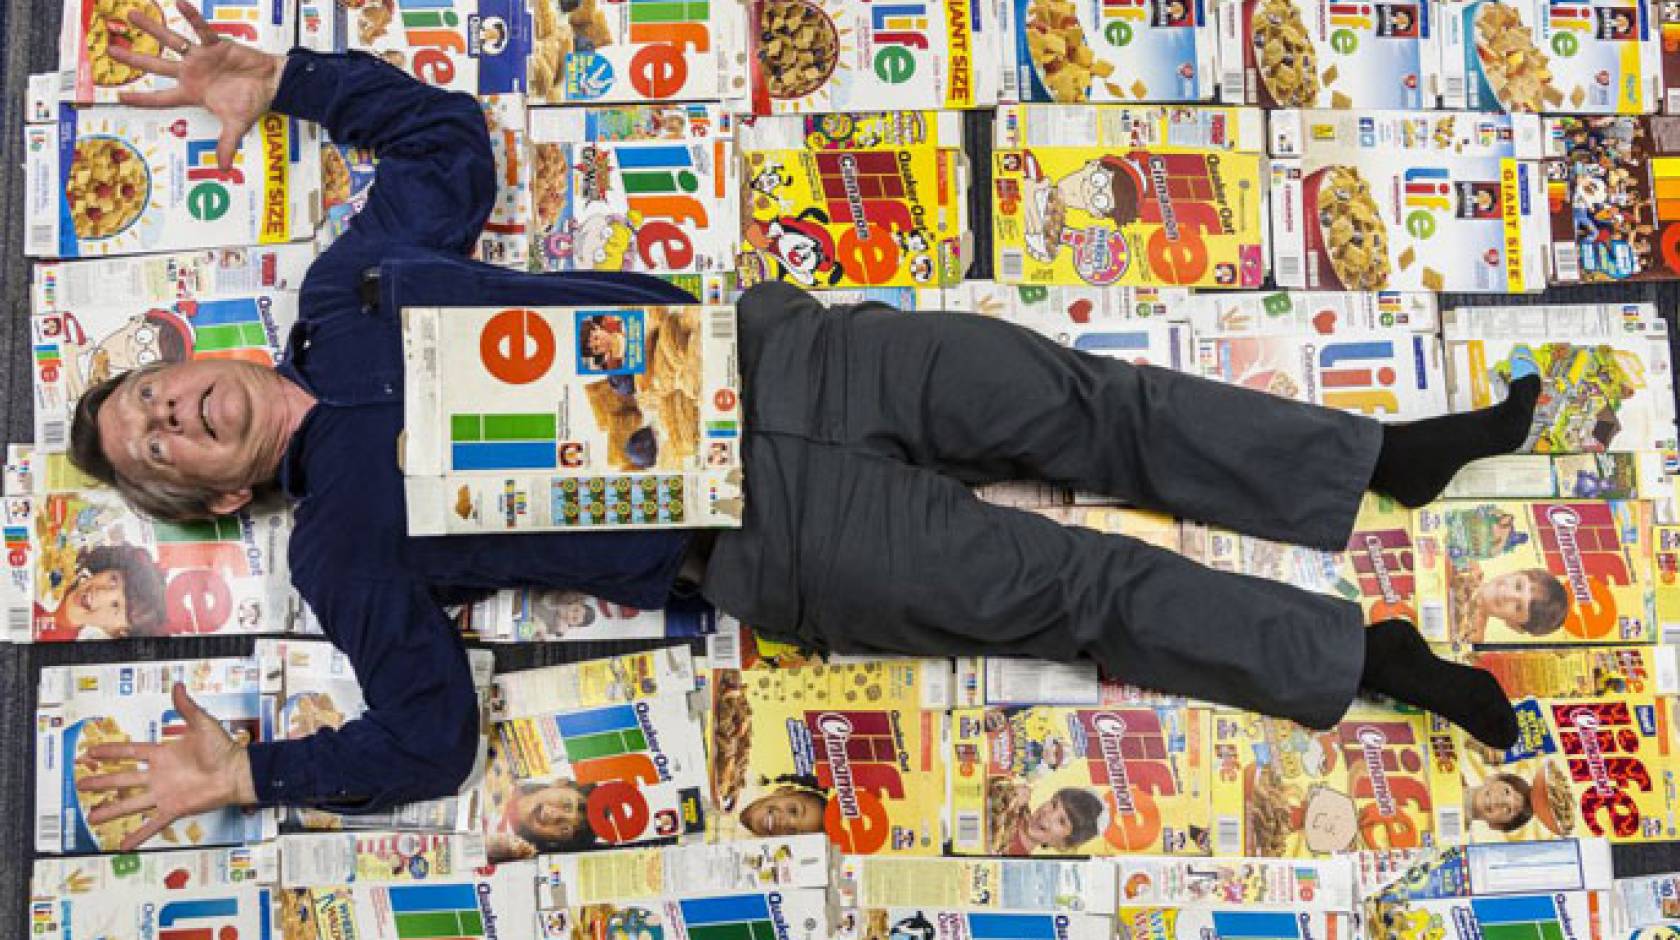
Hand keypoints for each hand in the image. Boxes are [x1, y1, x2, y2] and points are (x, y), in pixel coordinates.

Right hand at [76, 681, 257, 850]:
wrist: (237, 772)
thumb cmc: (223, 748)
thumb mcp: (202, 724)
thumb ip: (187, 707)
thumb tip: (178, 686)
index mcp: (163, 754)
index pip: (130, 751)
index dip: (111, 751)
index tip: (90, 752)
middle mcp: (159, 775)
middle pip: (123, 778)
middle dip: (101, 782)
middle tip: (80, 785)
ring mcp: (164, 793)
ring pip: (131, 803)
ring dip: (111, 810)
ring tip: (91, 818)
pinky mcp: (174, 808)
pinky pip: (152, 824)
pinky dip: (138, 835)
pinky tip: (123, 845)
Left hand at [106, 0, 286, 170]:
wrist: (271, 84)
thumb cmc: (253, 102)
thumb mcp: (237, 125)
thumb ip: (227, 144)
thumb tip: (225, 168)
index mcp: (192, 93)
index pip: (160, 97)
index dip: (141, 99)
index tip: (119, 97)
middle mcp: (191, 73)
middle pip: (156, 65)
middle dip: (134, 59)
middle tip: (110, 52)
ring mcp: (201, 57)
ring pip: (171, 41)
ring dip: (151, 28)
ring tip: (131, 15)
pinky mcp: (216, 45)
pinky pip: (202, 29)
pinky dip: (192, 17)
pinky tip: (180, 4)